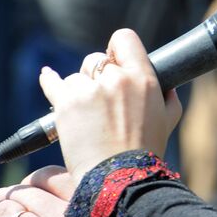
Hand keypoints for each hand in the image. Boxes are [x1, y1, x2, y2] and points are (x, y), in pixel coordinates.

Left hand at [40, 29, 181, 184]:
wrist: (119, 178)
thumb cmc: (145, 151)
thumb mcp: (169, 119)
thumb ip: (168, 96)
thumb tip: (167, 87)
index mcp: (142, 78)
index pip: (124, 39)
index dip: (118, 49)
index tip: (114, 61)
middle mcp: (115, 79)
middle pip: (96, 59)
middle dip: (97, 75)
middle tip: (100, 98)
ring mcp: (88, 91)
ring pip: (76, 78)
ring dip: (79, 91)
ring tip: (86, 116)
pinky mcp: (66, 104)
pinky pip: (52, 82)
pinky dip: (49, 80)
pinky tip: (47, 76)